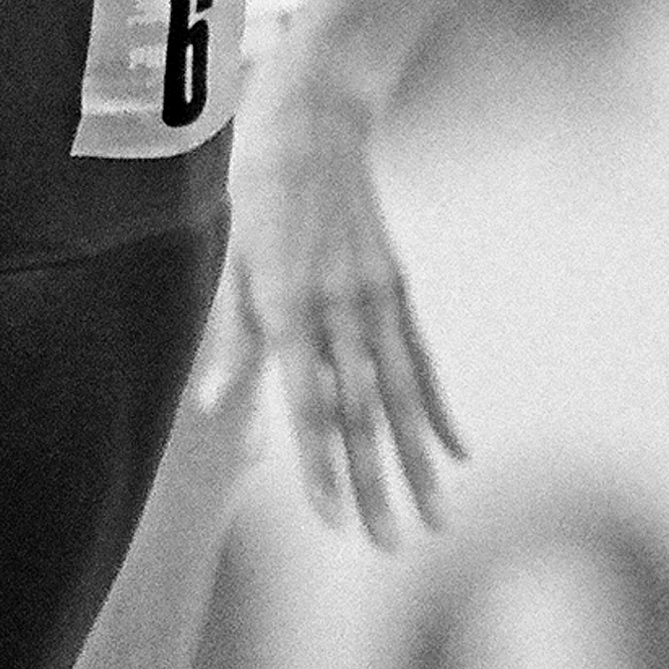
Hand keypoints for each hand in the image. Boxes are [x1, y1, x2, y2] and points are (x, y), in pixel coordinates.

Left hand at [194, 65, 463, 544]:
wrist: (314, 124)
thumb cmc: (253, 196)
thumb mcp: (228, 259)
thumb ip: (230, 337)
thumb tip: (213, 408)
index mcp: (290, 309)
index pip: (310, 407)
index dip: (322, 467)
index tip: (333, 520)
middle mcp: (339, 312)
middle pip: (364, 415)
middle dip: (377, 485)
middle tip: (392, 545)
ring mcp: (375, 301)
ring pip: (400, 398)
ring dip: (417, 464)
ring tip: (435, 519)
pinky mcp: (395, 289)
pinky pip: (420, 361)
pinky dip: (437, 410)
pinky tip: (456, 453)